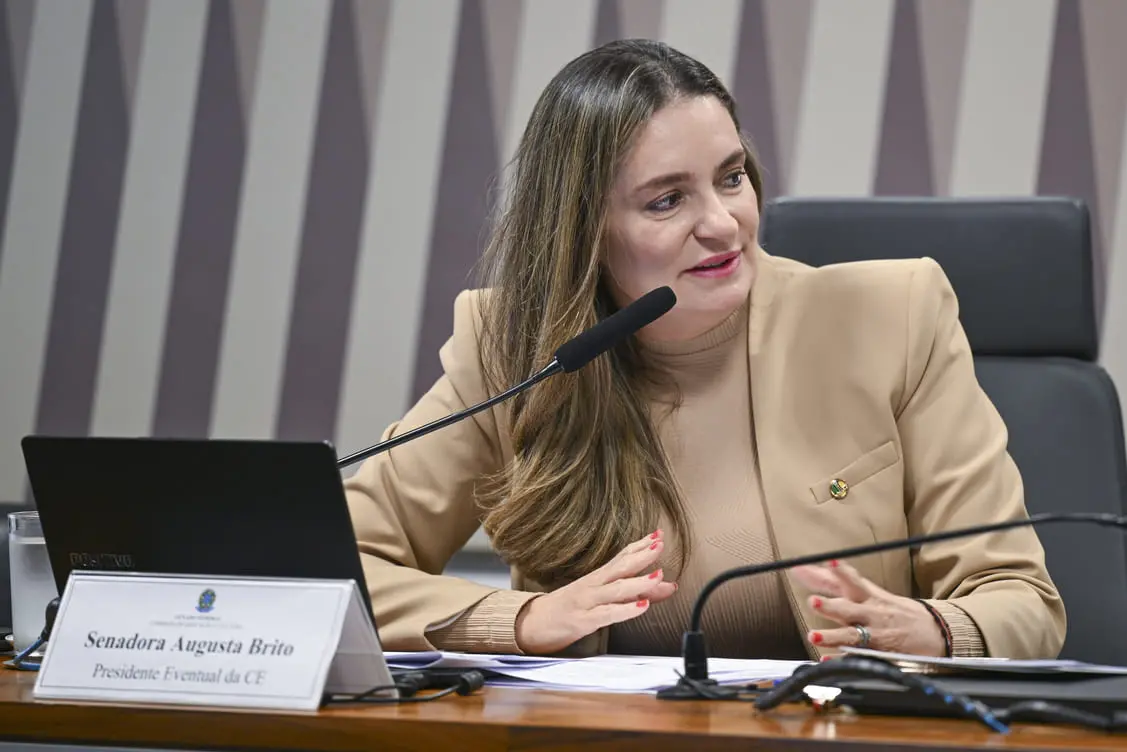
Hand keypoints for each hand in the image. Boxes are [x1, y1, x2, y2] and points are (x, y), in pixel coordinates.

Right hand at [514, 530, 676, 653]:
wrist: (530, 625)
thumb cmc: (567, 611)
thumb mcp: (603, 601)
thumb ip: (636, 594)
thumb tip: (668, 586)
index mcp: (596, 578)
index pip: (621, 557)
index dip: (640, 545)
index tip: (658, 534)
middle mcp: (592, 585)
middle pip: (619, 567)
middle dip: (641, 556)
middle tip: (660, 545)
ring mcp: (586, 601)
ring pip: (616, 589)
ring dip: (638, 581)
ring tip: (658, 575)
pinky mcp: (583, 620)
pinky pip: (607, 614)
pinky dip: (625, 610)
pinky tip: (641, 606)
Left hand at [790, 559, 946, 656]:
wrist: (935, 633)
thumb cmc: (893, 610)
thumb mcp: (870, 592)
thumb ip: (836, 582)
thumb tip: (805, 568)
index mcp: (870, 597)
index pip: (855, 581)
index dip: (843, 572)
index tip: (832, 562)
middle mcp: (871, 615)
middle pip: (849, 608)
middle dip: (830, 605)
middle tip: (812, 601)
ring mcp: (874, 636)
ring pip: (851, 635)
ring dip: (832, 636)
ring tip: (813, 636)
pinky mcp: (876, 655)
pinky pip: (856, 659)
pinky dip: (841, 660)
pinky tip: (826, 660)